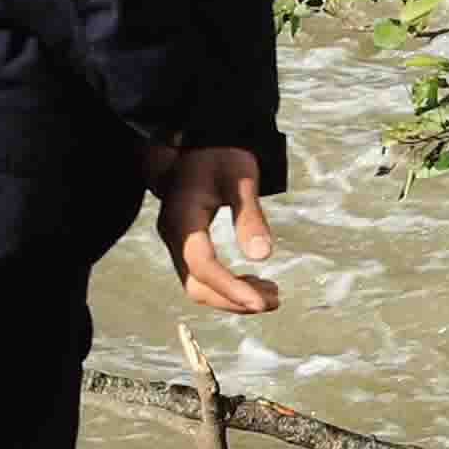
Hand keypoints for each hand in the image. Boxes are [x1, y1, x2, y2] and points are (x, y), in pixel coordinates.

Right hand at [147, 144, 278, 313]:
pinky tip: (256, 282)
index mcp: (182, 218)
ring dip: (233, 297)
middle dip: (234, 300)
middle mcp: (173, 236)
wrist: (194, 145)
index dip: (230, 287)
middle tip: (275, 301)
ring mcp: (177, 243)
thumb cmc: (220, 156)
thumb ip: (249, 216)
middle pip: (195, 285)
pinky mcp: (186, 245)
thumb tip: (262, 257)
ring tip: (272, 294)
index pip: (202, 264)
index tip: (261, 304)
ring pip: (197, 286)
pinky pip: (202, 276)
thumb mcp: (240, 179)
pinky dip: (229, 286)